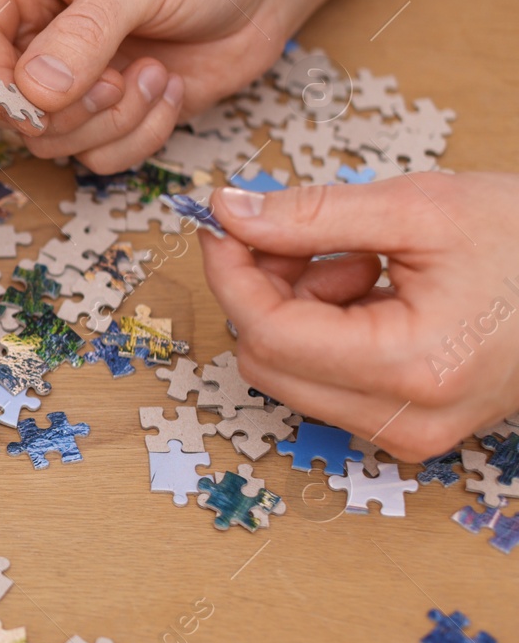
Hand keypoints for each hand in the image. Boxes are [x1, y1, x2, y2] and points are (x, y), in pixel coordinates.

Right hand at [0, 0, 298, 172]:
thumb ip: (84, 32)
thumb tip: (33, 92)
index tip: (45, 96)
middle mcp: (23, 24)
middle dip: (61, 110)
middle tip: (115, 82)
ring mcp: (57, 72)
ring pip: (42, 138)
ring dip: (108, 122)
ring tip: (153, 75)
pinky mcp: (96, 109)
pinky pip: (90, 156)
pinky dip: (134, 136)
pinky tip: (164, 88)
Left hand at [199, 174, 518, 460]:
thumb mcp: (419, 208)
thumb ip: (311, 214)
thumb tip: (230, 212)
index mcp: (412, 367)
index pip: (271, 333)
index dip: (233, 273)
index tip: (223, 224)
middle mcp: (406, 420)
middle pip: (269, 361)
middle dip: (266, 291)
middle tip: (297, 235)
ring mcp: (410, 434)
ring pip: (290, 374)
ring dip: (299, 309)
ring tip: (361, 261)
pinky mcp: (410, 430)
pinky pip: (325, 383)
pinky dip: (326, 330)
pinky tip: (374, 290)